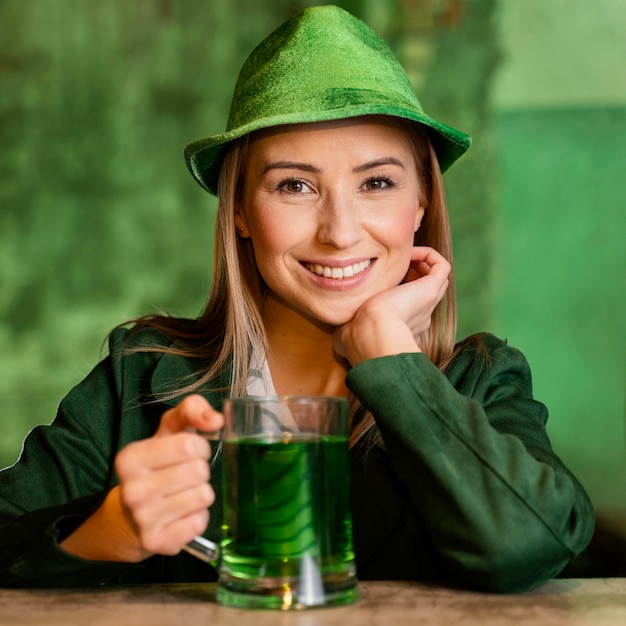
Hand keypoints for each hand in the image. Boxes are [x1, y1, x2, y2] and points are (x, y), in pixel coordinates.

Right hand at [114, 394, 223, 558]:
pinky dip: (198, 517)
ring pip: (203, 496)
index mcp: (131, 457)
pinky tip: (183, 514)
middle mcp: (132, 489)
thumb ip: (191, 410)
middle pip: (198, 471)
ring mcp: (143, 519)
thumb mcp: (170, 430)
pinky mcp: (157, 543)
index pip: (188, 445)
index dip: (199, 447)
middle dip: (201, 470)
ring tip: (184, 494)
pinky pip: (199, 523)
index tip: (190, 453)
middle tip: (187, 475)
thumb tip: (215, 419)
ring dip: (202, 493)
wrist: (131, 516)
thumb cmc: (158, 464)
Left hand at [333, 246, 449, 364]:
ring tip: (404, 256)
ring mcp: (427, 302)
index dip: (398, 289)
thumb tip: (339, 332)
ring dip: (422, 263)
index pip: (406, 306)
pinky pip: (441, 266)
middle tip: (395, 266)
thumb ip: (345, 330)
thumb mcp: (347, 334)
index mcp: (401, 327)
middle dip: (412, 274)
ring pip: (436, 279)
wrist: (371, 334)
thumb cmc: (357, 337)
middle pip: (424, 291)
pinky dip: (428, 254)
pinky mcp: (430, 288)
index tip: (380, 280)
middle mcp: (419, 315)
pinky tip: (410, 252)